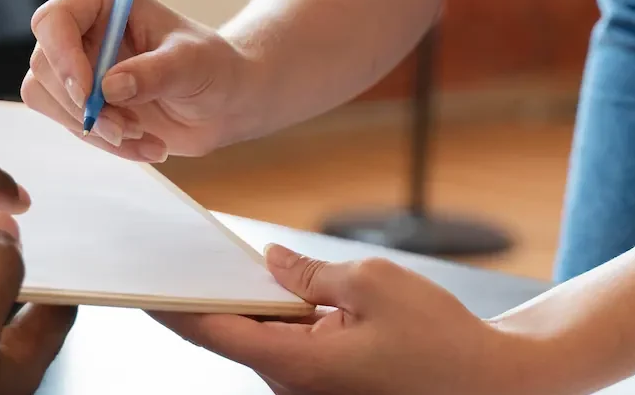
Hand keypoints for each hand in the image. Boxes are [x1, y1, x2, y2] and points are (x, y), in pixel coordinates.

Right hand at [22, 0, 250, 161]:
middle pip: (43, 62)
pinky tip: (147, 145)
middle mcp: (82, 29)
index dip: (61, 55)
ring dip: (92, 127)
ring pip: (46, 97)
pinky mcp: (81, 100)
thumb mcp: (191, 64)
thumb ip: (154, 72)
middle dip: (80, 104)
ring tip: (142, 135)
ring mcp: (78, 65)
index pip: (54, 19)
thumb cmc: (212, 67)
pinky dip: (105, 143)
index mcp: (103, 0)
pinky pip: (69, 124)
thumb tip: (110, 87)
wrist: (223, 101)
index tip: (87, 93)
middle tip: (126, 126)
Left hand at [155, 245, 540, 394]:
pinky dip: (274, 317)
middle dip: (206, 296)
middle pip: (233, 336)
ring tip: (213, 257)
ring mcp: (312, 391)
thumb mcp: (370, 283)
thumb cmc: (438, 338)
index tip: (139, 284)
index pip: (215, 333)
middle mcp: (296, 387)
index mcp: (298, 366)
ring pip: (262, 341)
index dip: (172, 306)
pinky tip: (267, 283)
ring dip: (243, 305)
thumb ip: (310, 274)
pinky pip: (288, 347)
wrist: (495, 386)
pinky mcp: (330, 386)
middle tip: (173, 253)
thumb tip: (270, 262)